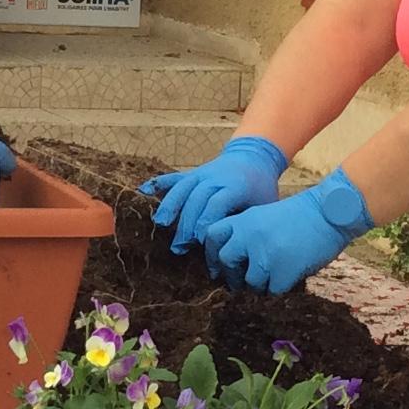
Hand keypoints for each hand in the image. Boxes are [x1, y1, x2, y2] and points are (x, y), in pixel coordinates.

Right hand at [141, 135, 288, 253]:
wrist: (254, 157)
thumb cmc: (261, 188)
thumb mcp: (265, 204)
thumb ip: (251, 222)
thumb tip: (241, 251)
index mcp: (236, 186)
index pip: (217, 202)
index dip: (206, 220)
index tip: (199, 240)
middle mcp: (216, 178)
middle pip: (196, 198)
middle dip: (186, 223)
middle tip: (179, 246)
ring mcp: (202, 174)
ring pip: (183, 188)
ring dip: (170, 206)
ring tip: (161, 224)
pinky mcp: (192, 174)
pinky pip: (174, 178)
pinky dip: (158, 184)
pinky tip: (143, 191)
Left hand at [203, 170, 373, 294]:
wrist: (331, 212)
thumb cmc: (304, 214)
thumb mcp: (268, 214)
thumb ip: (249, 232)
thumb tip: (237, 260)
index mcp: (245, 220)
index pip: (212, 236)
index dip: (212, 253)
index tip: (217, 266)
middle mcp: (250, 236)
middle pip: (226, 260)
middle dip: (231, 274)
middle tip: (240, 282)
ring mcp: (266, 255)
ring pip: (249, 282)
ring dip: (258, 286)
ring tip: (270, 282)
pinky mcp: (283, 271)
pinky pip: (272, 291)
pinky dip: (278, 291)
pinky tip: (286, 283)